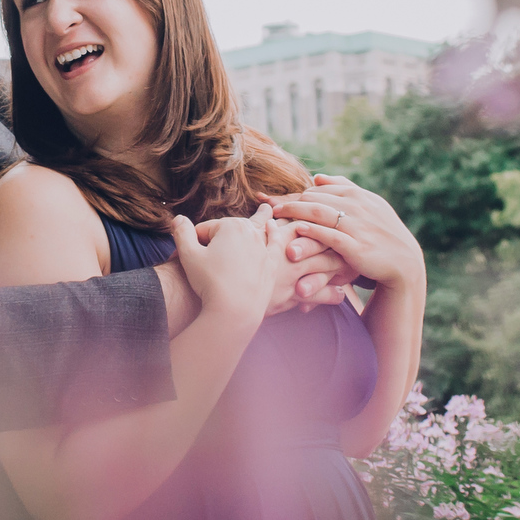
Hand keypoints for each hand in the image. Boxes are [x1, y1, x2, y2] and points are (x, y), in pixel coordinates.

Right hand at [168, 205, 293, 325]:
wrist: (234, 311)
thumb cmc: (209, 282)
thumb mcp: (188, 255)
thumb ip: (182, 233)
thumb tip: (178, 218)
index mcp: (230, 225)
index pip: (205, 229)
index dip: (193, 242)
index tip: (188, 257)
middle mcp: (251, 233)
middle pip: (226, 232)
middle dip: (215, 240)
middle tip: (205, 258)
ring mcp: (263, 249)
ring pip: (249, 236)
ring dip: (244, 232)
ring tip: (242, 225)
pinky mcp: (271, 264)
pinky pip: (273, 245)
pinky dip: (273, 234)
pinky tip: (271, 227)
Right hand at [196, 218, 352, 311]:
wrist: (225, 310)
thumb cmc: (206, 282)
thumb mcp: (189, 253)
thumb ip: (183, 233)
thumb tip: (173, 218)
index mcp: (249, 231)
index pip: (261, 219)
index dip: (270, 213)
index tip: (276, 209)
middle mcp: (273, 246)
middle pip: (298, 231)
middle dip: (313, 226)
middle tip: (327, 222)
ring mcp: (287, 269)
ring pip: (316, 257)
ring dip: (332, 256)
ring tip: (346, 255)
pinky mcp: (293, 292)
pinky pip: (318, 291)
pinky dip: (330, 293)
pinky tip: (342, 294)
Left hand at [264, 175, 425, 290]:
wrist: (404, 261)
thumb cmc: (382, 233)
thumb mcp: (367, 205)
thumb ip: (343, 189)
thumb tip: (317, 176)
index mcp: (356, 195)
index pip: (319, 190)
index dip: (294, 194)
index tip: (272, 199)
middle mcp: (357, 206)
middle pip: (315, 198)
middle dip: (290, 202)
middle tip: (267, 206)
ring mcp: (357, 225)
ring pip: (320, 213)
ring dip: (295, 212)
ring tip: (275, 214)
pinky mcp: (357, 246)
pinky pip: (331, 235)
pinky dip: (314, 230)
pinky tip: (297, 228)